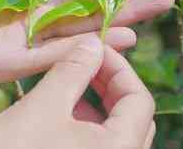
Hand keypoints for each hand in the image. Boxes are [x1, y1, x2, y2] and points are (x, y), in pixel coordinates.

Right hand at [0, 38, 155, 148]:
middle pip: (132, 117)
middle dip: (108, 84)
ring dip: (95, 103)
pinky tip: (57, 112)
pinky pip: (97, 147)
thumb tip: (94, 43)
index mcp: (120, 148)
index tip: (93, 49)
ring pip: (113, 132)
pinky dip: (83, 124)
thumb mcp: (43, 106)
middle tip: (83, 62)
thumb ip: (73, 70)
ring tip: (66, 83)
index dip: (119, 68)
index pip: (140, 100)